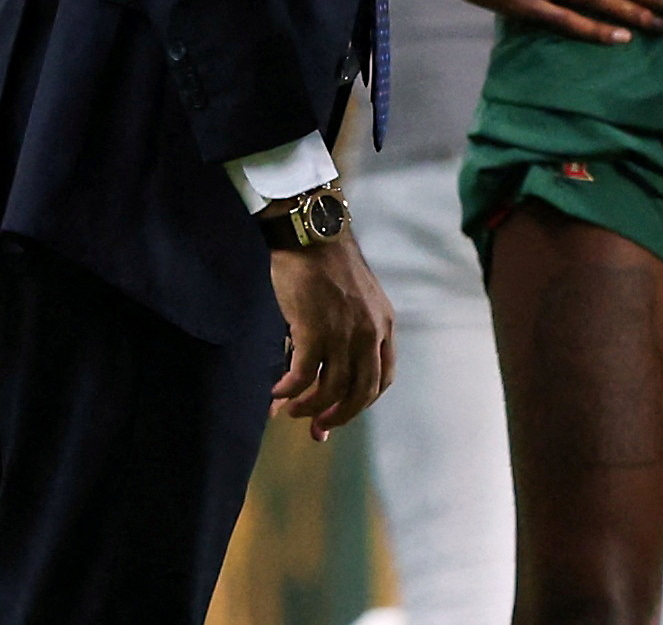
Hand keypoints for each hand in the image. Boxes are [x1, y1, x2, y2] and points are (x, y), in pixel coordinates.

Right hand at [268, 232, 394, 438]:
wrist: (311, 236)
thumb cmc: (327, 268)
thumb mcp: (353, 303)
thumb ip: (345, 340)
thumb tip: (324, 380)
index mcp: (385, 325)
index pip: (383, 378)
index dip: (362, 402)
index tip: (342, 412)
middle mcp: (370, 332)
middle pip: (361, 392)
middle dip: (338, 416)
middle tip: (316, 427)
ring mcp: (344, 332)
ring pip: (331, 389)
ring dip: (309, 408)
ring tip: (289, 410)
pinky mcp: (315, 330)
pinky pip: (303, 375)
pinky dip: (289, 390)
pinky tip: (277, 393)